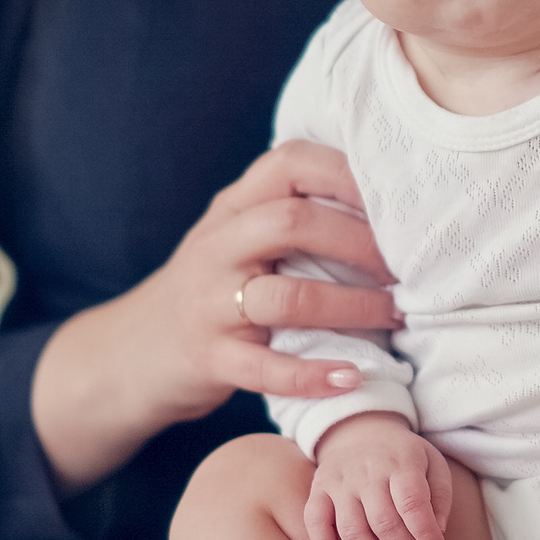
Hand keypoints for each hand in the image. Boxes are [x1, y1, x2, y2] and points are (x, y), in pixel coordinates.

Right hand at [32, 140, 402, 493]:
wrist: (132, 352)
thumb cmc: (213, 288)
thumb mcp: (238, 236)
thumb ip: (291, 211)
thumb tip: (390, 199)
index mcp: (232, 207)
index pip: (290, 163)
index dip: (349, 174)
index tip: (400, 201)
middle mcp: (216, 246)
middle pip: (292, 221)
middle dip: (360, 241)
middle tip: (407, 266)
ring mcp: (209, 304)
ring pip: (287, 297)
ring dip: (353, 306)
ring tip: (397, 314)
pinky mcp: (209, 359)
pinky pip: (265, 368)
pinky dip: (312, 374)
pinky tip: (352, 376)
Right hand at [306, 414, 451, 539]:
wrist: (363, 430)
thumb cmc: (404, 457)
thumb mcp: (433, 464)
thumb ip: (440, 497)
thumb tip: (436, 533)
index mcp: (401, 462)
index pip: (412, 503)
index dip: (425, 533)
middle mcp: (367, 471)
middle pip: (384, 523)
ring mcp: (339, 481)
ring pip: (352, 531)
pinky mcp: (318, 490)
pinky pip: (315, 524)